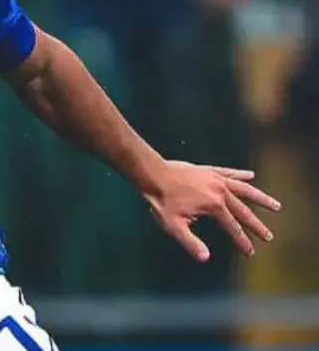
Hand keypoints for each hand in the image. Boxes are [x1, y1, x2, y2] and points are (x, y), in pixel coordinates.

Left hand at [144, 161, 281, 261]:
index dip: (242, 242)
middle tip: (269, 236)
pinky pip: (229, 173)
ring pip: (244, 189)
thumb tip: (205, 258)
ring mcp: (216, 179)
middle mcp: (220, 191)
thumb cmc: (162, 201)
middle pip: (244, 211)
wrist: (153, 174)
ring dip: (260, 198)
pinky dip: (240, 175)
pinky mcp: (209, 170)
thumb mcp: (173, 225)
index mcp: (214, 206)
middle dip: (257, 225)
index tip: (251, 253)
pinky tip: (251, 175)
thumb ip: (190, 242)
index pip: (233, 228)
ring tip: (276, 206)